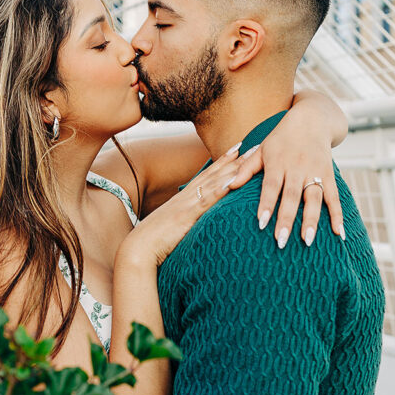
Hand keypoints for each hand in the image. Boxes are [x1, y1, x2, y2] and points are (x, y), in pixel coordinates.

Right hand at [118, 144, 242, 267]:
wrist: (139, 248)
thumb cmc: (155, 240)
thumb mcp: (174, 225)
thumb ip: (187, 219)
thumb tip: (196, 220)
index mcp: (184, 198)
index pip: (207, 175)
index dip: (223, 161)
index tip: (238, 148)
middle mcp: (186, 196)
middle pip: (215, 173)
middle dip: (235, 159)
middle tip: (255, 145)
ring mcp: (186, 204)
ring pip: (213, 182)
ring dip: (233, 169)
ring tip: (249, 157)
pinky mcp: (186, 217)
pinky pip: (205, 202)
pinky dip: (218, 191)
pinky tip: (232, 182)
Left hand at [226, 133, 343, 248]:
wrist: (312, 120)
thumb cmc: (281, 138)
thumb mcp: (261, 148)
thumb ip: (246, 168)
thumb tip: (228, 185)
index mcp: (278, 162)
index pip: (272, 185)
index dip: (267, 203)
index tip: (262, 223)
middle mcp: (298, 168)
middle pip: (292, 196)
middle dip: (287, 219)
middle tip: (281, 241)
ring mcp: (315, 172)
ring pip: (314, 199)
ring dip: (312, 220)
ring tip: (307, 241)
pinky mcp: (329, 175)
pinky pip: (334, 197)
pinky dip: (337, 215)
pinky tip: (338, 233)